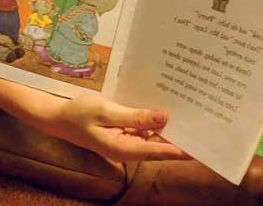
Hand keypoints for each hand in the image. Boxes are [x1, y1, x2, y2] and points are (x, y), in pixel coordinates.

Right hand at [42, 95, 190, 161]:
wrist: (58, 117)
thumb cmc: (78, 114)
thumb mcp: (107, 112)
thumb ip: (136, 116)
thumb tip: (164, 117)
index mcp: (123, 149)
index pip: (159, 151)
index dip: (182, 149)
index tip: (202, 146)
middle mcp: (128, 149)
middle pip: (160, 146)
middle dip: (180, 136)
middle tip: (204, 123)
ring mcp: (127, 142)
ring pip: (154, 137)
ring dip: (168, 127)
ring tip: (191, 114)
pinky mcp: (124, 134)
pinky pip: (145, 130)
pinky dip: (155, 121)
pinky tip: (166, 110)